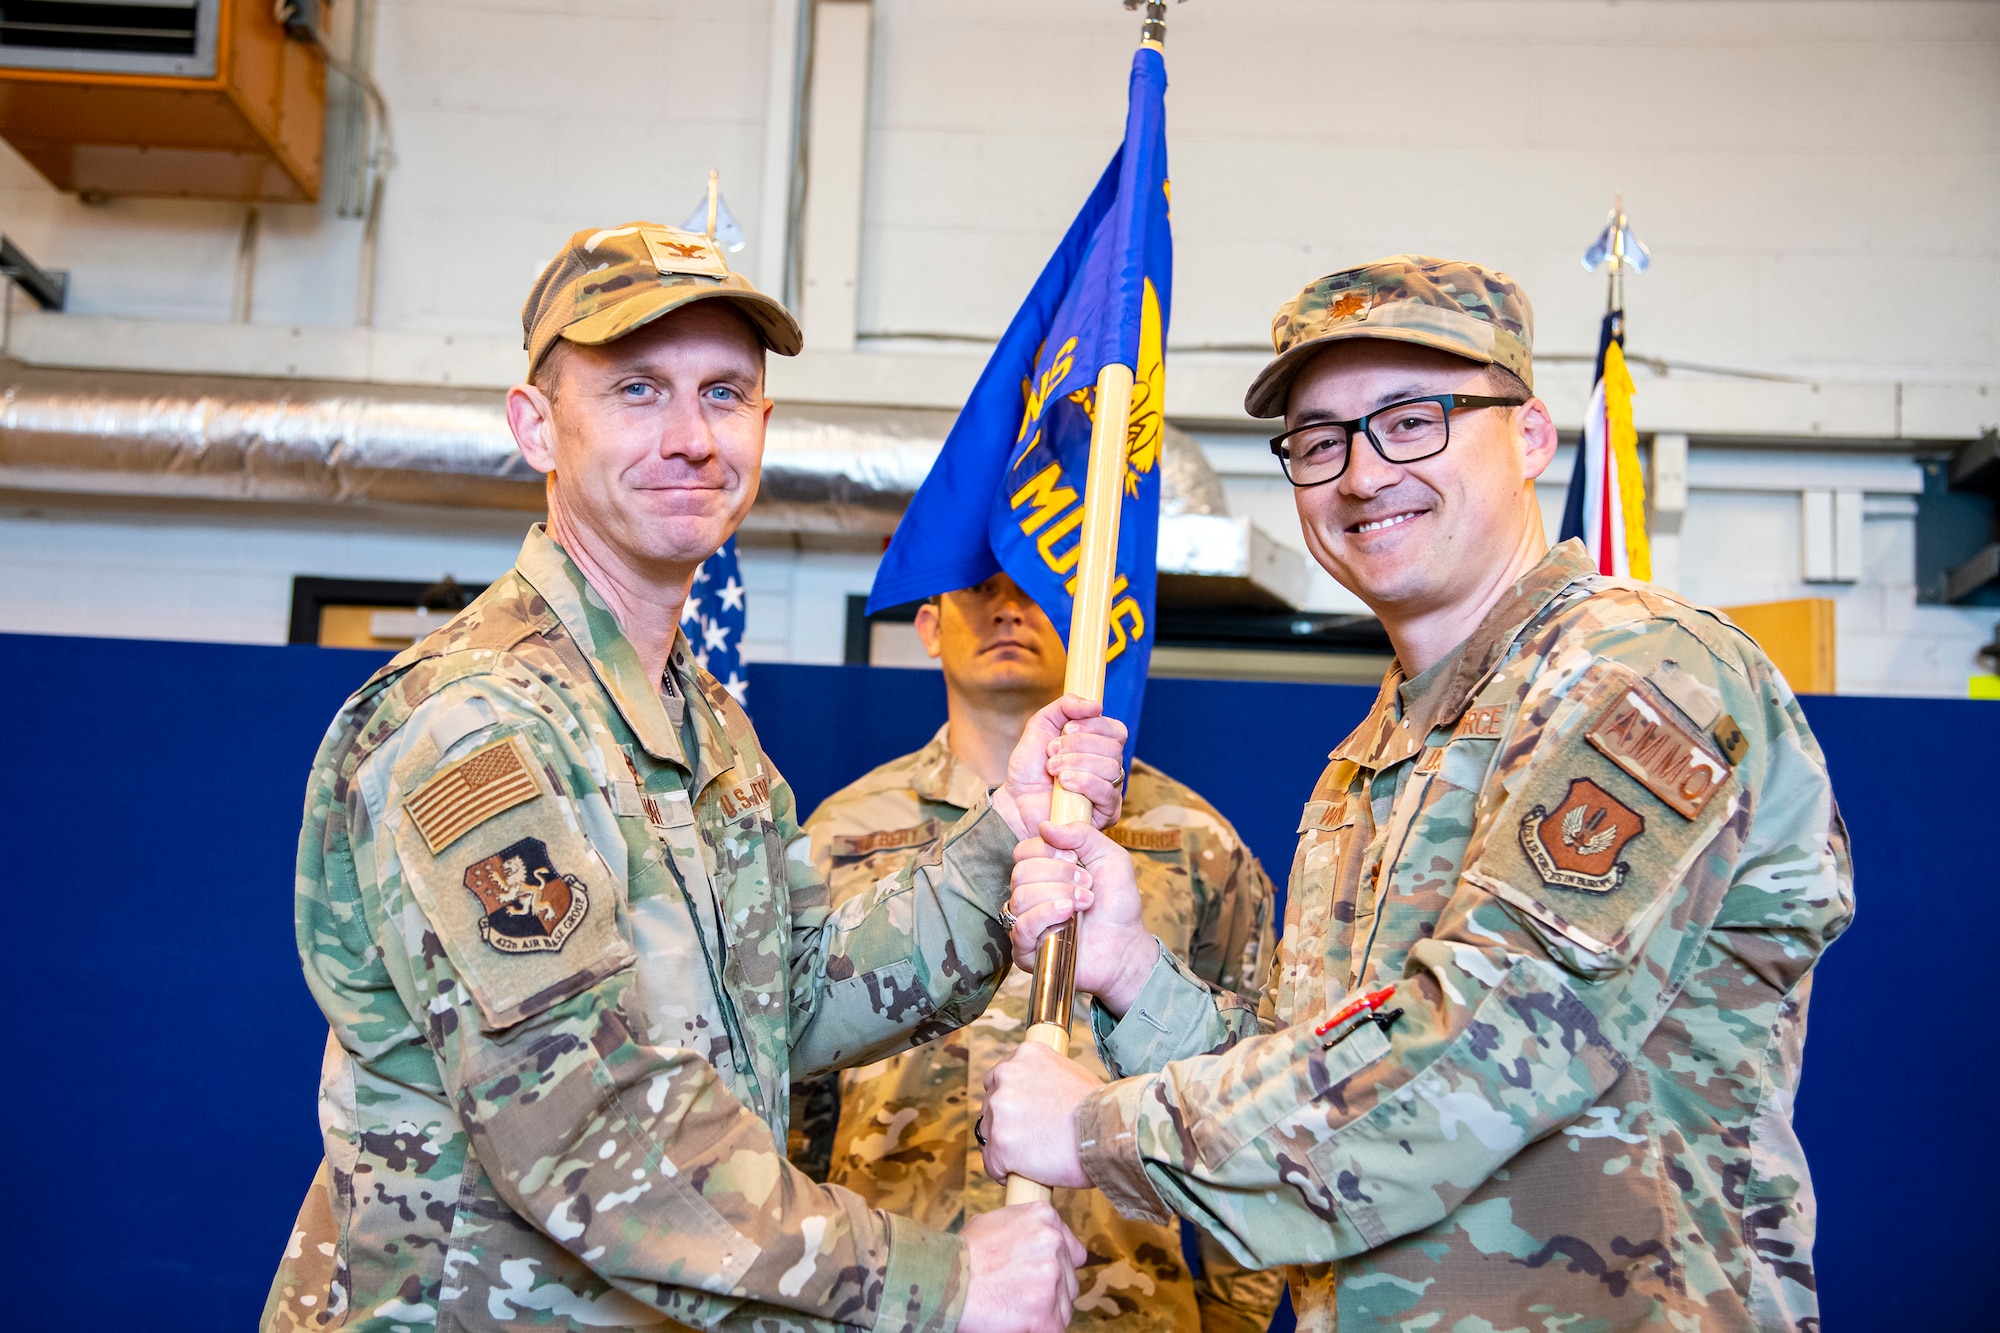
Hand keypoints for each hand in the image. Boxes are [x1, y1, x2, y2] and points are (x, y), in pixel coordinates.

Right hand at [957, 1201, 1085, 1332]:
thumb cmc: (960, 1255)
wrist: (942, 1280)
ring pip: (1063, 1306)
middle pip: (1069, 1280)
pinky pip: (1055, 1328)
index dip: (1057, 1267)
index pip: (1072, 1250)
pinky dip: (1037, 1330)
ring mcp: (1052, 1277)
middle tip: (1021, 1296)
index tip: (1040, 1277)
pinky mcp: (1046, 1312)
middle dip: (1051, 1291)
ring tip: (1014, 1308)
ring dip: (1044, 1312)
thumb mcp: (994, 1223)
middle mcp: (1053, 1242)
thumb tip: (1033, 1244)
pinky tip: (1017, 1323)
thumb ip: (1024, 1231)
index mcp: (1044, 1217)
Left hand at [978, 1041, 1098, 1191]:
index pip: (999, 1078)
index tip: (1024, 1116)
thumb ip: (1044, 1077)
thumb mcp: (1071, 1072)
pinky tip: (1025, 1174)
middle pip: (990, 1105)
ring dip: (1006, 1147)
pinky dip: (1004, 1172)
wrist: (1108, 1131)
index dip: (1012, 1101)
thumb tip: (1038, 1092)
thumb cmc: (1100, 1108)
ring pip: (989, 1135)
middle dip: (1007, 1123)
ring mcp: (1000, 1110)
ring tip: (1034, 1157)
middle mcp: (1006, 1076)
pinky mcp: (999, 1144)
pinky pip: (991, 1164)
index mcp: (1024, 1055)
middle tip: (1032, 1138)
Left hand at [990, 695, 1126, 839]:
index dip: (1093, 725)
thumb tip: (1096, 705)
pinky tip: (1064, 783)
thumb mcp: (1042, 724)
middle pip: (1113, 747)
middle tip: (1051, 752)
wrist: (1015, 800)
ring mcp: (1109, 790)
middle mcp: (1108, 767)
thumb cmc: (1030, 767)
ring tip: (1052, 769)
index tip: (1066, 728)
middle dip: (1077, 745)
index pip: (1116, 730)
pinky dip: (1084, 781)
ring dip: (1075, 763)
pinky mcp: (1106, 812)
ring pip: (1110, 767)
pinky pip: (1107, 791)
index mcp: (1099, 746)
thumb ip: (1066, 706)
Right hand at [1008, 820, 1159, 1016]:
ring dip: (1058, 895)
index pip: (1024, 850)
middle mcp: (1031, 894)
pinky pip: (1021, 926)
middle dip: (1059, 875)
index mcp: (1044, 871)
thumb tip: (1045, 826)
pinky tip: (1068, 916)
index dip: (1049, 851)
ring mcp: (1026, 921)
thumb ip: (1082, 834)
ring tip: (1084, 903)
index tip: (1077, 860)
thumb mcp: (1109, 857)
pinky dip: (1046, 915)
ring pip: (1021, 896)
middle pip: (1020, 872)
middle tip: (1087, 885)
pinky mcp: (1026, 950)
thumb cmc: (1118, 903)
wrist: (1127, 945)